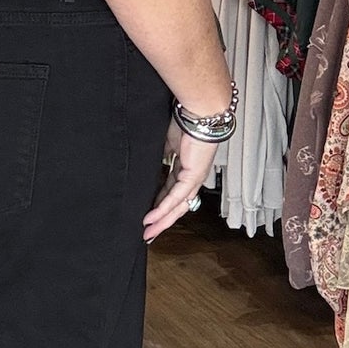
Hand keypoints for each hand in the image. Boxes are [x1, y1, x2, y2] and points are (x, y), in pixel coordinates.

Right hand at [144, 123, 213, 242]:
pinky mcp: (193, 176)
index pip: (172, 193)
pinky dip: (163, 208)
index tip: (148, 216)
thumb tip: (150, 164)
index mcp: (186, 169)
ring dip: (162, 220)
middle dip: (161, 221)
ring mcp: (194, 178)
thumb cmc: (187, 122)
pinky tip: (152, 218)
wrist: (199, 114)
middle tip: (148, 233)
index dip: (160, 206)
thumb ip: (160, 157)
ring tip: (148, 232)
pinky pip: (176, 197)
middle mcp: (192, 177)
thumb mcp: (167, 143)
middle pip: (176, 206)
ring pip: (177, 206)